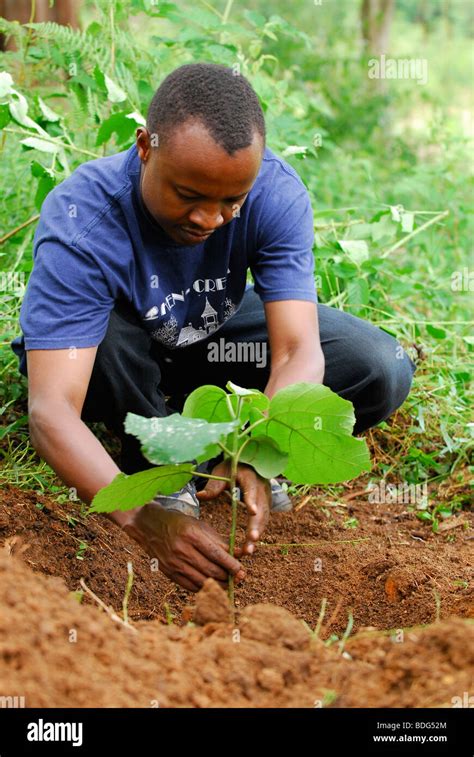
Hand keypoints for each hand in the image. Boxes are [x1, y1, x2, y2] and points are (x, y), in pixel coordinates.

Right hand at [122, 502, 244, 591]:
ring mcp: (174, 563)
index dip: (231, 565)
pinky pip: (190, 586)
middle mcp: (182, 550)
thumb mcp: (200, 526)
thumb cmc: (179, 524)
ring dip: (218, 585)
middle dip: (228, 577)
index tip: (241, 570)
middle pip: (211, 570)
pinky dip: (204, 587)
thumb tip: (238, 554)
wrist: (149, 526)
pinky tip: (212, 584)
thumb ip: (219, 540)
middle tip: (238, 578)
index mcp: (191, 535)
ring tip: (228, 583)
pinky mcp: (169, 573)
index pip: (216, 554)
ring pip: (202, 581)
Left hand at [196, 460, 270, 556]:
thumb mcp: (221, 472)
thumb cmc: (232, 467)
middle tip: (251, 539)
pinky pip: (262, 521)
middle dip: (256, 525)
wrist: (249, 463)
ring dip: (257, 534)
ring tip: (248, 550)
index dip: (252, 499)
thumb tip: (200, 496)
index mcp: (250, 476)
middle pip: (261, 508)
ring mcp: (265, 498)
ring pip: (264, 518)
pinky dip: (256, 534)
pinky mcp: (265, 506)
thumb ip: (214, 484)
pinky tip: (248, 547)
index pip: (251, 488)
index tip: (251, 511)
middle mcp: (261, 488)